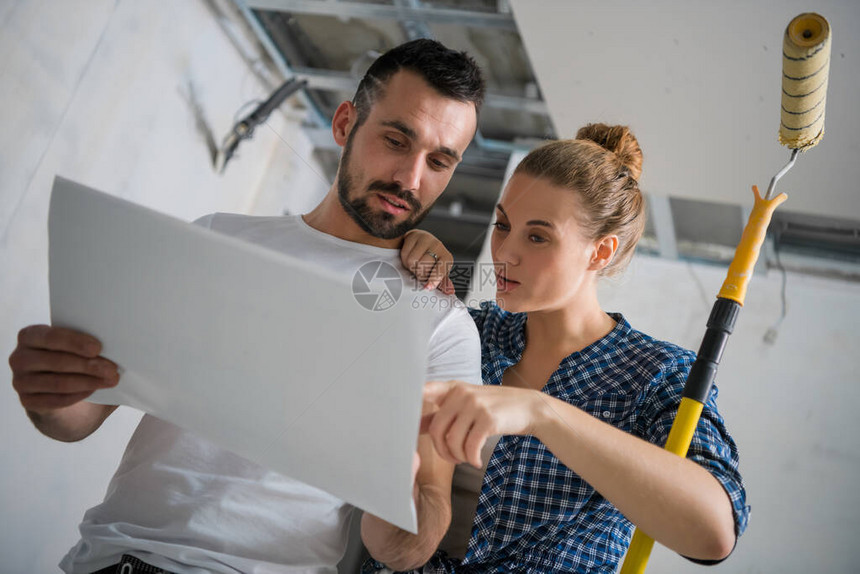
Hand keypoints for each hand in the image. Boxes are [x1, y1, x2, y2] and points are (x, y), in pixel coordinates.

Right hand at [9, 325, 118, 413]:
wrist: (61, 388)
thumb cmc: (74, 358)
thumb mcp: (77, 347)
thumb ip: (89, 343)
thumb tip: (119, 341)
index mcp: (31, 335)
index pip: (51, 337)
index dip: (75, 343)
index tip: (98, 348)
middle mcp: (20, 357)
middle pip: (57, 362)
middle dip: (89, 366)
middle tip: (113, 369)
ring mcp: (20, 381)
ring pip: (58, 383)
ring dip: (89, 382)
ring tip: (111, 380)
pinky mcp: (27, 401)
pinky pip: (56, 400)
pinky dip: (79, 395)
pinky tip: (94, 390)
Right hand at [400, 230, 454, 293]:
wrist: (419, 243)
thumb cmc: (430, 260)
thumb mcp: (437, 272)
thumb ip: (441, 283)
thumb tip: (449, 292)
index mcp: (447, 258)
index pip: (440, 270)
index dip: (433, 279)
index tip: (427, 288)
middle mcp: (439, 246)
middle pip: (423, 267)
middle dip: (418, 273)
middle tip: (419, 272)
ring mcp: (426, 239)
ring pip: (412, 261)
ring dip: (410, 266)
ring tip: (414, 264)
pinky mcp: (414, 234)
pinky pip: (405, 253)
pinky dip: (404, 258)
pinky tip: (409, 256)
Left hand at [421, 381, 540, 467]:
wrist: (528, 407)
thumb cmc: (494, 408)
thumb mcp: (467, 405)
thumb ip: (442, 414)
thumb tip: (416, 426)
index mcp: (452, 388)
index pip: (424, 391)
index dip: (410, 405)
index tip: (403, 422)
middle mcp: (461, 393)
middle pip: (437, 429)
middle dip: (442, 450)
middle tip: (452, 459)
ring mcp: (475, 405)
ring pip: (452, 441)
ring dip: (458, 457)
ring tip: (467, 458)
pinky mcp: (488, 419)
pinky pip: (470, 447)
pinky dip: (471, 459)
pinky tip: (476, 460)